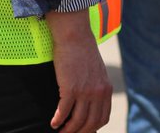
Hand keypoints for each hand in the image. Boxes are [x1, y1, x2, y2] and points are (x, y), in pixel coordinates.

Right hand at [46, 10, 112, 131]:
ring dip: (67, 130)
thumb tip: (90, 102)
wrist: (75, 36)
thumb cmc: (83, 52)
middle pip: (90, 124)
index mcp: (106, 89)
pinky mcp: (70, 88)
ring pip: (77, 121)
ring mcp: (85, 91)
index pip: (102, 118)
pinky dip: (58, 120)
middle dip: (79, 132)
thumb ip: (96, 87)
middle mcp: (98, 92)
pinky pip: (63, 112)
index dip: (91, 128)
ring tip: (60, 131)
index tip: (82, 131)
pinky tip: (53, 123)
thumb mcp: (97, 72)